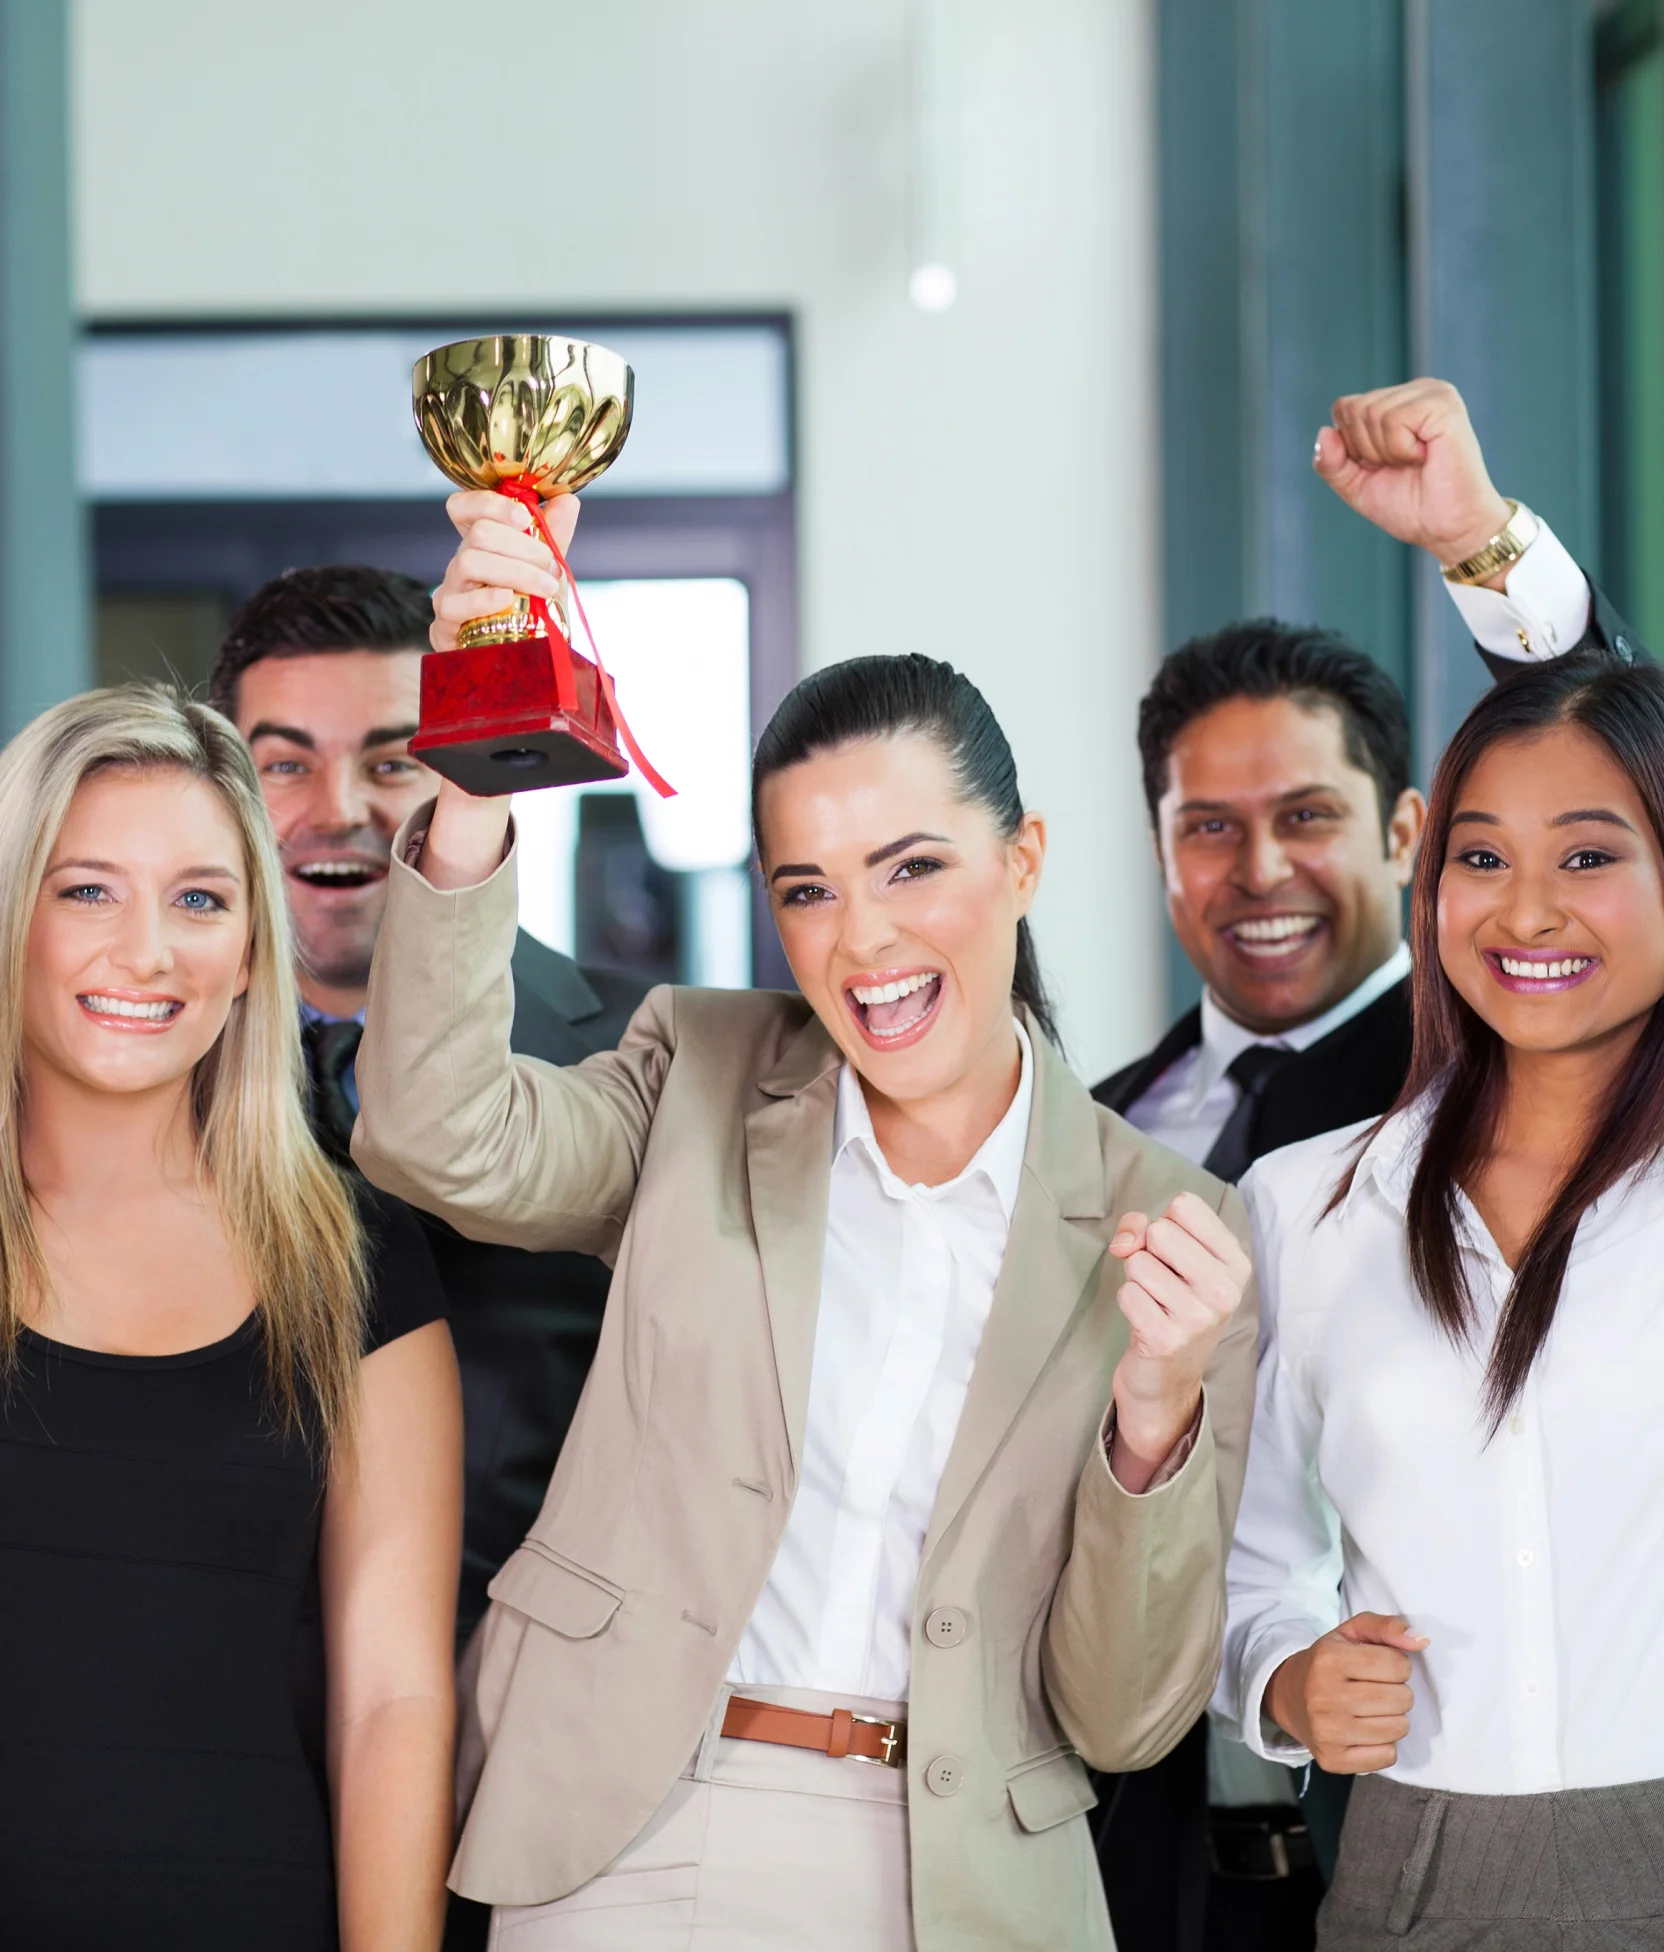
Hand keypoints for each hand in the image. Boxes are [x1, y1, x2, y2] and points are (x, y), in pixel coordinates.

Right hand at [429, 488, 581, 651]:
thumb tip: (566, 498)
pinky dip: (484, 599)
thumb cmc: (533, 614)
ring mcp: (448, 595)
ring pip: (468, 563)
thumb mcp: (547, 572)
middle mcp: (459, 566)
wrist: (530, 661)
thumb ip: (553, 535)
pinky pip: (455, 606)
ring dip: (515, 572)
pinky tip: (508, 599)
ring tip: (545, 588)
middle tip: (552, 567)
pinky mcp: (443, 628)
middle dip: (522, 547)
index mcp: (480, 547)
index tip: (525, 518)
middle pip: (477, 534)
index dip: (491, 504)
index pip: (464, 507)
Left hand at [1108, 1190, 1248, 1490]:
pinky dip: (1129, 1303)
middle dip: (1148, 1251)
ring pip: (1137, 1262)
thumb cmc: (1170, 1301)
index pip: (1184, 1205)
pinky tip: (1147, 1321)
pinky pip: (1126, 1293)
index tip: (1173, 1252)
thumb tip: (1123, 1242)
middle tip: (1163, 1282)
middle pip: (1159, 1231)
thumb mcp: (1170, 1256)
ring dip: (1137, 1280)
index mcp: (1236, 1262)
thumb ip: (1141, 1226)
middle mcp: (1225, 1290)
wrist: (1169, 1375)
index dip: (1165, 1222)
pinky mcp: (1166, 1340)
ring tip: (1157, 1303)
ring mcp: (1198, 1318)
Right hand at [1265, 1612, 1427, 1773]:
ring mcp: (1327, 1731)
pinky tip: (1365, 1731)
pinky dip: (1383, 1744)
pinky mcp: (1333, 1759)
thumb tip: (1421, 1640)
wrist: (1289, 1697)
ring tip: (1371, 1709)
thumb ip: (1387, 1627)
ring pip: (1398, 1728)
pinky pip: (1387, 1756)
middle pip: (1402, 1699)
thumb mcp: (1351, 1633)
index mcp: (1329, 1659)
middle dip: (1397, 1692)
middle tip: (1376, 1689)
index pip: (1398, 1665)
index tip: (1378, 1667)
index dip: (1396, 1664)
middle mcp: (1324, 1696)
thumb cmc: (1328, 1662)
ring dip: (1393, 1718)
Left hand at [1313, 378, 1512, 576]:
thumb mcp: (1356, 485)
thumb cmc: (1410, 506)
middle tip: (1404, 466)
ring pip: (1371, 413)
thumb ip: (1332, 463)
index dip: (1352, 447)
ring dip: (1386, 452)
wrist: (1447, 529)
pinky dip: (1401, 449)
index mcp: (1397, 402)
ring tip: (1416, 462)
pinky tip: (1425, 457)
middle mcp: (1416, 390)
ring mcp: (1432, 393)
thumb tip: (1324, 431)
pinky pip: (1394, 419)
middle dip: (1368, 450)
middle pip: (1353, 409)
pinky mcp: (1444, 404)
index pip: (1343, 408)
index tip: (1384, 465)